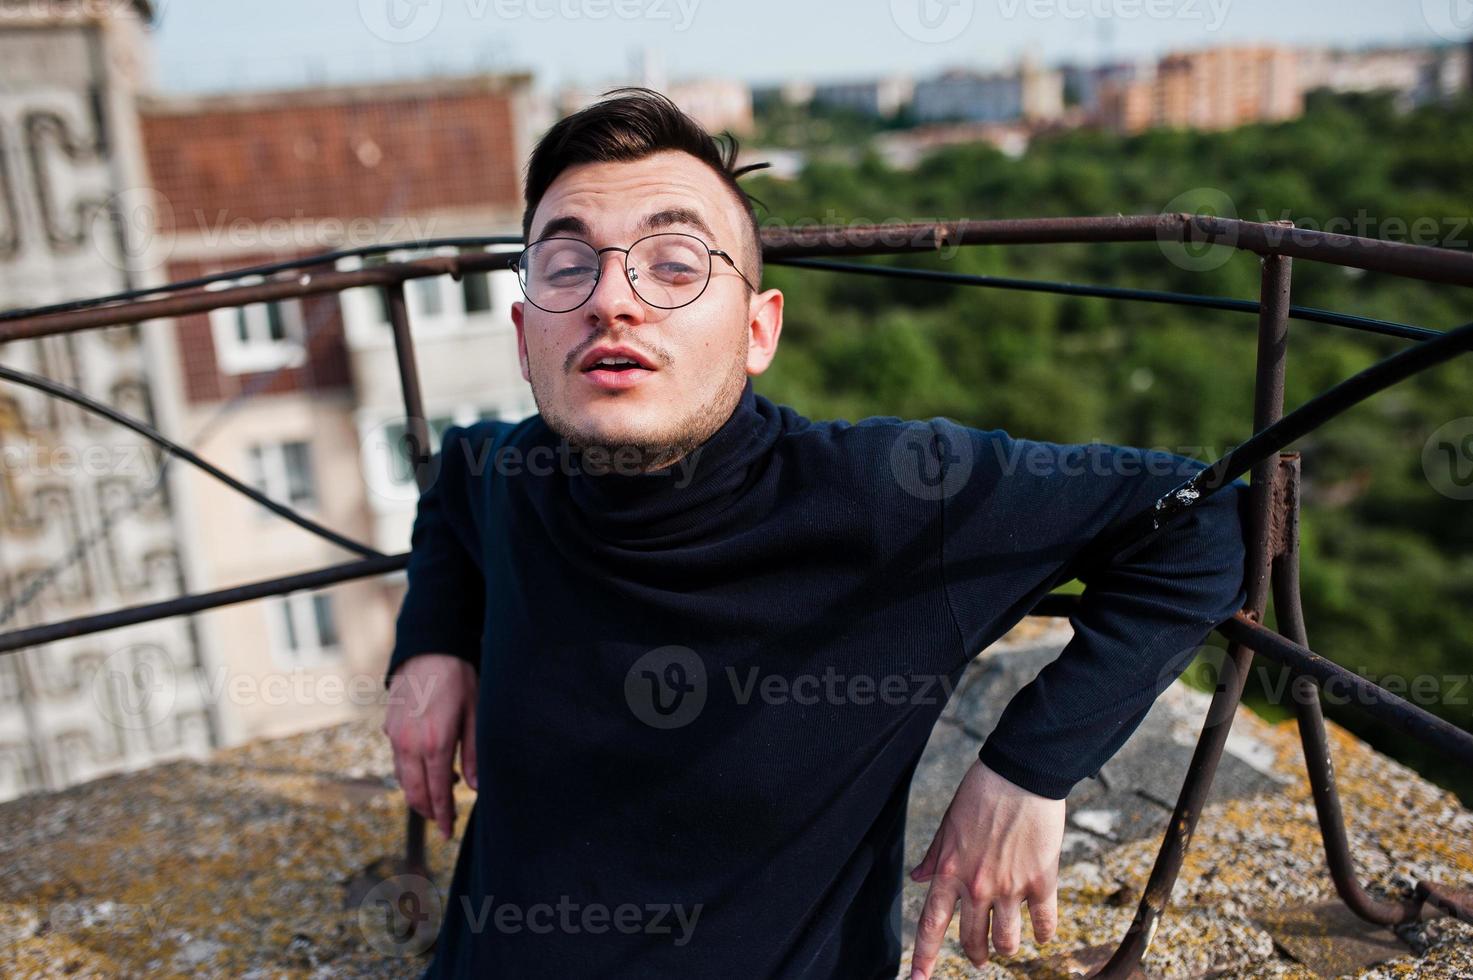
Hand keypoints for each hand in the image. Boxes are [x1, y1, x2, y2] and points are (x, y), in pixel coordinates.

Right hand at [381, 654, 478, 841]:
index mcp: (434, 743)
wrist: (431, 647)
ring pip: (402, 778)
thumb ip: (474, 754)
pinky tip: (428, 769)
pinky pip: (397, 760)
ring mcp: (395, 736)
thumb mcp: (476, 715)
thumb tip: (476, 788)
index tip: (447, 833)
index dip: (442, 816)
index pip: (438, 792)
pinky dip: (410, 773)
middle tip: (444, 822)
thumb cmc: (460, 678)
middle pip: (414, 792)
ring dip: (418, 793)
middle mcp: (409, 744)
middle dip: (428, 811)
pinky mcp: (389, 726)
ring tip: (440, 797)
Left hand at [908, 758, 1065, 976]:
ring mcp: (1010, 887)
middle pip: (972, 940)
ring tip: (1007, 946)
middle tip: (979, 959)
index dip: (922, 958)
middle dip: (975, 955)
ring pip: (1008, 942)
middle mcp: (977, 886)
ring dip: (1007, 949)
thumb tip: (917, 879)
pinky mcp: (1041, 881)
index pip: (930, 925)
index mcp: (949, 872)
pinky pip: (1044, 923)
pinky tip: (1042, 934)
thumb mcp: (947, 826)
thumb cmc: (980, 795)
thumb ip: (933, 858)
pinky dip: (1044, 934)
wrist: (1019, 775)